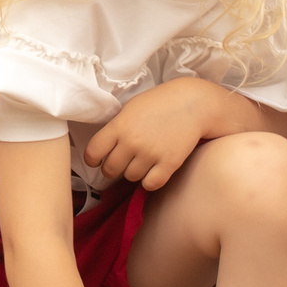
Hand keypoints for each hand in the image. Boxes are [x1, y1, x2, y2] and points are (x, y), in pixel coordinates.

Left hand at [85, 79, 221, 189]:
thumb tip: (105, 147)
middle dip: (113, 168)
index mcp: (119, 126)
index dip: (93, 160)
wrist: (194, 103)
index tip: (97, 161)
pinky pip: (150, 185)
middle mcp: (132, 142)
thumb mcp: (132, 108)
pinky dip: (150, 181)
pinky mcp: (169, 164)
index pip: (93, 152)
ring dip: (134, 172)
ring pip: (130, 177)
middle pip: (110, 170)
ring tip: (143, 161)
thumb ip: (117, 127)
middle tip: (122, 162)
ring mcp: (150, 154)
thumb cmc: (160, 102)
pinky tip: (154, 171)